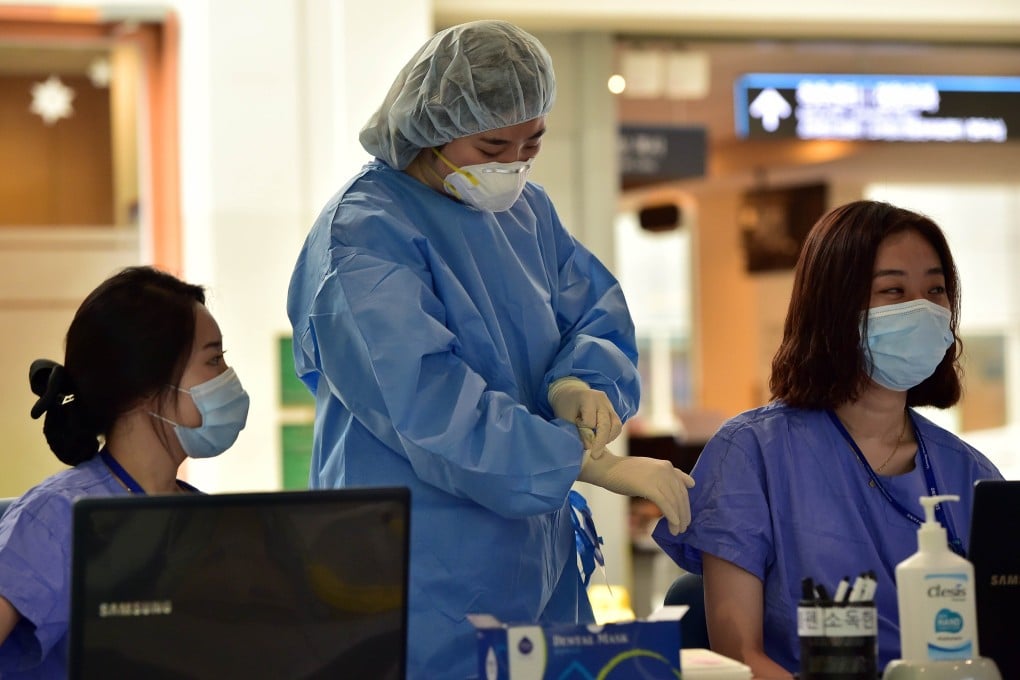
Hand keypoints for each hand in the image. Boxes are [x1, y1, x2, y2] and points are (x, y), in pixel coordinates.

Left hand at [548, 377, 621, 457]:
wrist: (569, 394)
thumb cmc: (565, 407)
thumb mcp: (566, 419)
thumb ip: (578, 432)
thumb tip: (590, 447)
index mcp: (587, 398)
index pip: (590, 421)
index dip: (584, 431)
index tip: (578, 433)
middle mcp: (601, 400)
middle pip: (607, 424)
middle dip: (601, 442)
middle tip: (595, 455)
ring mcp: (609, 404)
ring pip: (616, 426)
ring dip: (608, 439)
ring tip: (598, 447)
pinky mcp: (613, 410)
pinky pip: (617, 425)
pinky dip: (611, 435)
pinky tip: (601, 440)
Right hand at [577, 451, 694, 534]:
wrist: (606, 468)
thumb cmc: (624, 472)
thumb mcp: (649, 471)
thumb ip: (664, 478)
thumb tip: (684, 486)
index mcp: (666, 466)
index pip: (682, 488)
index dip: (685, 504)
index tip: (685, 516)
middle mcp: (666, 469)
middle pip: (681, 496)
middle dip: (684, 514)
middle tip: (683, 528)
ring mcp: (658, 477)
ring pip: (674, 502)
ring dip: (679, 519)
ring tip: (677, 531)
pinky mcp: (649, 487)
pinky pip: (665, 504)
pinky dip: (671, 517)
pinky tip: (673, 525)